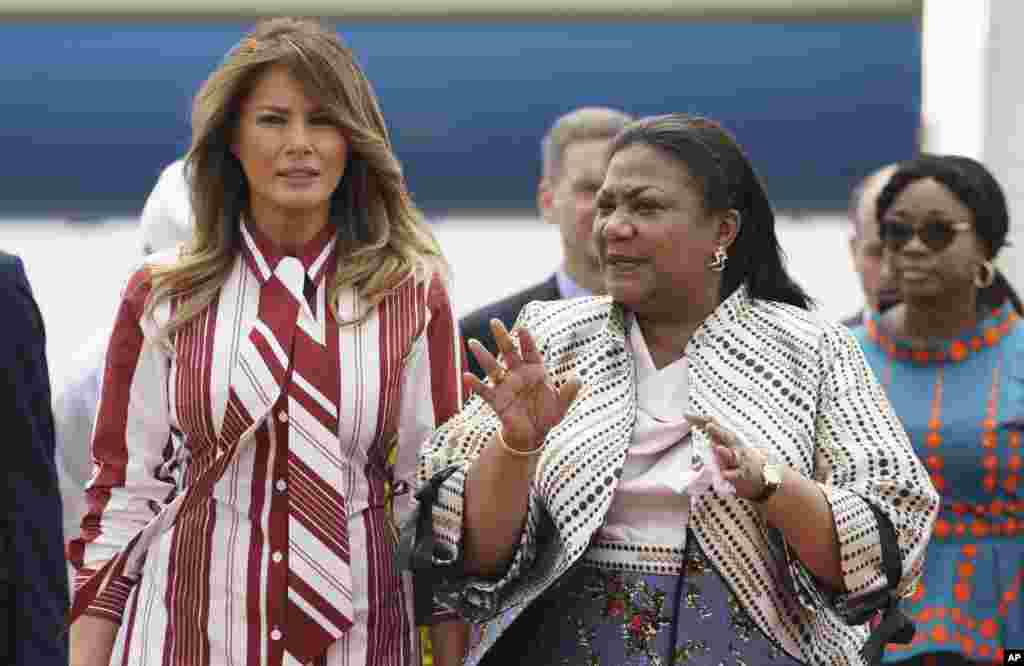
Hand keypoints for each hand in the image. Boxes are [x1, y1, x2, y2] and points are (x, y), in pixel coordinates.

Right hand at [465, 319, 579, 452]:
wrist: (532, 433)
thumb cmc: (547, 415)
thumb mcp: (561, 405)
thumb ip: (569, 392)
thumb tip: (578, 378)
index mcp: (535, 370)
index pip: (530, 351)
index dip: (526, 341)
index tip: (522, 329)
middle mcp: (518, 374)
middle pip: (508, 352)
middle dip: (502, 337)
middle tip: (494, 321)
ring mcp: (505, 385)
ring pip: (493, 367)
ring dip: (483, 355)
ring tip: (473, 342)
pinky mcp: (496, 400)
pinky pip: (484, 390)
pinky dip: (475, 384)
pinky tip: (467, 376)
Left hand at [685, 413, 767, 500]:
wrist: (764, 479)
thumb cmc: (742, 461)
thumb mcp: (729, 446)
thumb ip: (716, 437)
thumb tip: (702, 425)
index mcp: (730, 439)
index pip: (715, 426)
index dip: (701, 420)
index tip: (687, 414)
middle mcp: (736, 448)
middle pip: (727, 437)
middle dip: (718, 431)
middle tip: (708, 426)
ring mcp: (741, 461)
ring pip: (733, 456)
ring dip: (725, 452)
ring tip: (717, 448)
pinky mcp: (743, 475)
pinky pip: (737, 475)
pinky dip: (731, 474)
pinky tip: (724, 474)